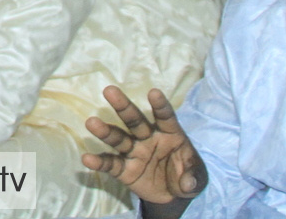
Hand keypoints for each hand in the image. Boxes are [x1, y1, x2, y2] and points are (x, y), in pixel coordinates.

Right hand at [82, 86, 205, 210]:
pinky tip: (87, 158)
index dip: (160, 106)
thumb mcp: (198, 179)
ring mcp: (135, 153)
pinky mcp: (125, 170)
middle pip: (135, 120)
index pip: (165, 117)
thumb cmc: (187, 176)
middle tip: (109, 90)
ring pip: (119, 139)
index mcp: (169, 134)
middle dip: (123, 106)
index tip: (154, 92)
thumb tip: (188, 184)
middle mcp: (149, 138)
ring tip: (92, 122)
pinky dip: (99, 162)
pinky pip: (111, 164)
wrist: (173, 195)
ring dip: (106, 131)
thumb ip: (194, 179)